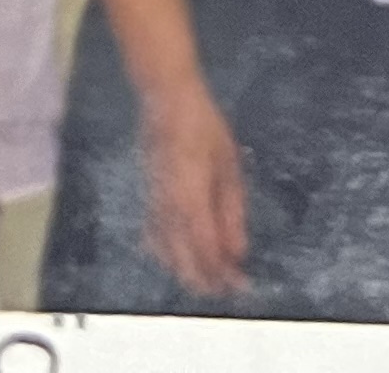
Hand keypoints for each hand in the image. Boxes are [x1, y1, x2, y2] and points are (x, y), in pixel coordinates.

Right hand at [141, 78, 248, 295]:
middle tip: (231, 285)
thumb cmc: (205, 128)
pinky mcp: (146, 202)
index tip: (242, 285)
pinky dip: (169, 257)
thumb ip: (232, 212)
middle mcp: (168, 213)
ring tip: (213, 276)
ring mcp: (153, 209)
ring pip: (167, 257)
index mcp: (191, 202)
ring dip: (190, 272)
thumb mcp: (228, 167)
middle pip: (185, 263)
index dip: (224, 275)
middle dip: (208, 280)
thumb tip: (237, 252)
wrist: (166, 103)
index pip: (207, 253)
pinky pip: (154, 241)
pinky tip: (183, 257)